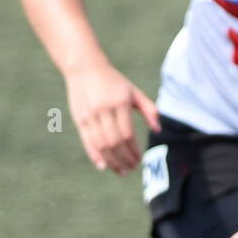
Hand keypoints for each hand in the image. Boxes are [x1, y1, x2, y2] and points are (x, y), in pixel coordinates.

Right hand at [65, 60, 159, 174]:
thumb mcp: (133, 91)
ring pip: (101, 144)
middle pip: (114, 142)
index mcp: (119, 103)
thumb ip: (149, 109)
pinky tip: (103, 166)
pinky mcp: (79, 118)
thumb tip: (158, 130)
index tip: (140, 159)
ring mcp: (90, 114)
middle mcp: (103, 109)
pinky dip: (94, 155)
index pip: (127, 133)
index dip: (134, 150)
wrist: (84, 66)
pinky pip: (87, 141)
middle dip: (124, 158)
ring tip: (121, 171)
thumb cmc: (114, 81)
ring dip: (112, 161)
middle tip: (132, 168)